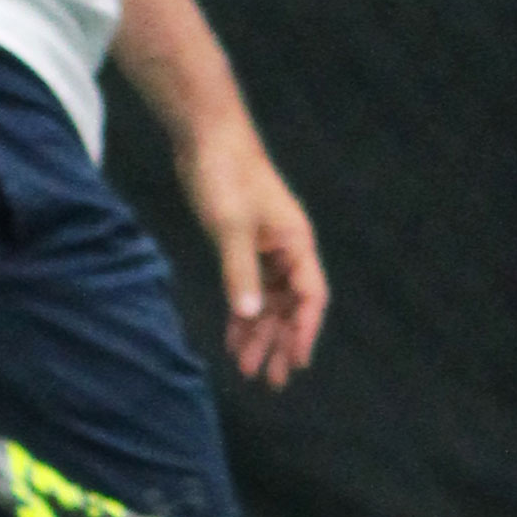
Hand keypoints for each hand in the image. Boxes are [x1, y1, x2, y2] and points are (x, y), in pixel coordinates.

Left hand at [182, 119, 328, 386]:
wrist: (206, 136)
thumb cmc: (225, 174)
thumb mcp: (230, 228)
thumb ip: (241, 274)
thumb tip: (251, 316)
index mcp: (296, 243)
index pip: (310, 297)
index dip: (304, 331)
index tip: (296, 363)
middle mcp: (288, 249)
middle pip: (291, 306)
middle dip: (280, 343)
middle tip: (270, 380)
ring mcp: (267, 248)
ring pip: (269, 302)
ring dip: (259, 333)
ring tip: (246, 367)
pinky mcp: (245, 244)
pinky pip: (250, 289)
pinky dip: (242, 313)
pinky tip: (234, 336)